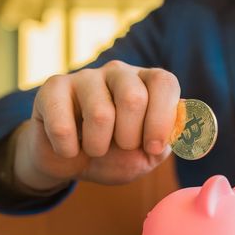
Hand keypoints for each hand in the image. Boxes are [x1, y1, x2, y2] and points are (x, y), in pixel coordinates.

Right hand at [13, 61, 180, 189]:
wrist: (70, 162)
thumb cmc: (114, 155)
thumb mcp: (145, 155)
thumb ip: (165, 142)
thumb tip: (180, 133)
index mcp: (147, 84)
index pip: (164, 83)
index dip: (161, 119)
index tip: (152, 147)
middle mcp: (119, 72)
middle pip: (133, 98)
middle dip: (129, 137)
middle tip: (120, 147)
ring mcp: (85, 77)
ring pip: (100, 114)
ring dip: (98, 147)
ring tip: (94, 149)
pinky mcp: (54, 88)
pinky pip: (63, 125)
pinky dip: (68, 150)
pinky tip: (68, 148)